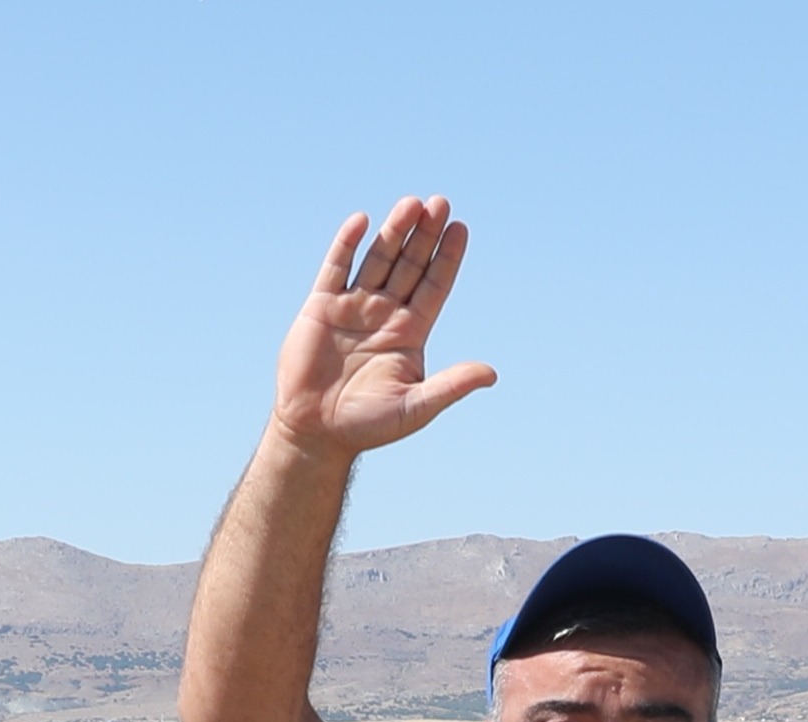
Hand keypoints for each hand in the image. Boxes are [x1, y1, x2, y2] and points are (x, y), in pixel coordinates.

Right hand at [262, 198, 496, 467]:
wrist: (316, 432)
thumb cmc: (368, 425)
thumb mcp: (416, 407)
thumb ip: (450, 386)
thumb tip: (491, 374)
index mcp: (410, 332)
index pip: (435, 285)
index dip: (447, 257)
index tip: (460, 228)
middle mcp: (385, 313)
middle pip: (410, 264)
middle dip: (424, 235)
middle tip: (440, 202)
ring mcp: (353, 306)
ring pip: (377, 259)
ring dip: (393, 232)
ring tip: (411, 204)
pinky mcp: (321, 307)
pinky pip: (336, 268)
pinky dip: (346, 245)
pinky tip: (361, 221)